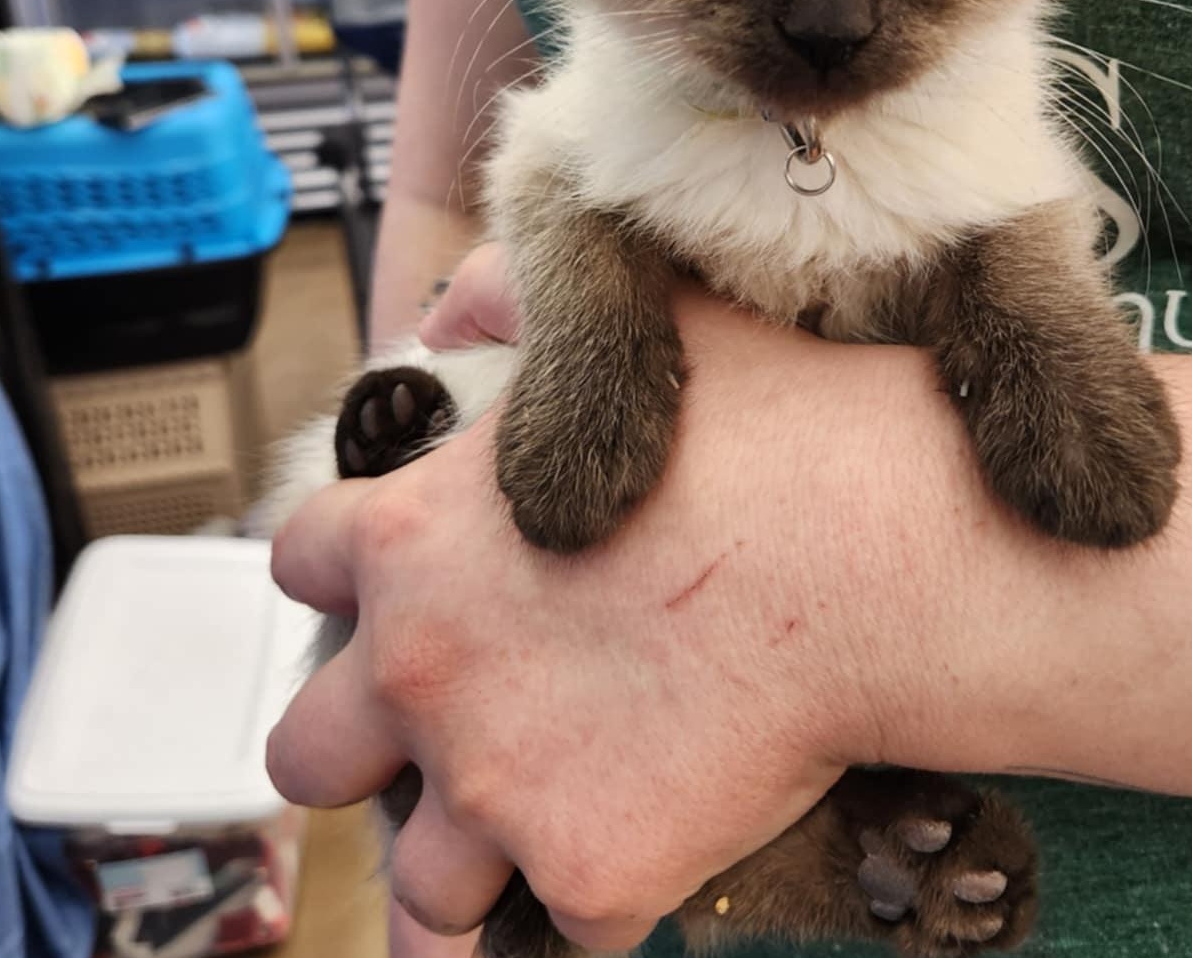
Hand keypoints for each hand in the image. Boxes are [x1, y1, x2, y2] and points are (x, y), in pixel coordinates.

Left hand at [269, 252, 1020, 953]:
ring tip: (542, 828)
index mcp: (412, 536)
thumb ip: (514, 296)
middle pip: (307, 751)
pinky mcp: (594, 872)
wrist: (890, 546)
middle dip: (366, 747)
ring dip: (471, 863)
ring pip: (420, 889)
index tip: (413, 588)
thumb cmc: (777, 422)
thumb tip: (451, 302)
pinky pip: (569, 923)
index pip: (300, 563)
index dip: (353, 575)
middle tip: (458, 725)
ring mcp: (497, 788)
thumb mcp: (632, 321)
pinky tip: (665, 839)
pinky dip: (609, 889)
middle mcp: (423, 669)